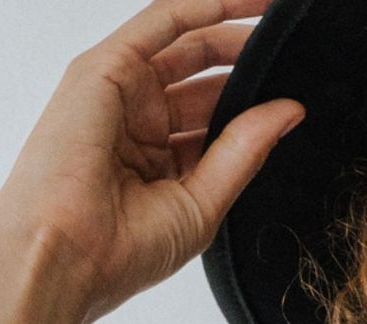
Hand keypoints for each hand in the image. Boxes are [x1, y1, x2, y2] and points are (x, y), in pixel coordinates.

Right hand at [0, 0, 302, 323]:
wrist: (67, 256)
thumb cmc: (124, 249)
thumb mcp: (203, 201)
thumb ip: (244, 152)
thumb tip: (290, 110)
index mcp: (161, 160)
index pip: (216, 117)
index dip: (256, 103)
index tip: (299, 94)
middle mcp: (140, 120)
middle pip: (203, 73)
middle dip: (247, 57)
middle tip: (295, 49)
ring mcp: (120, 91)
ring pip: (185, 41)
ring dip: (231, 26)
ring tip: (276, 16)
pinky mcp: (103, 69)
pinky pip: (160, 23)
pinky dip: (200, 7)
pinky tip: (244, 4)